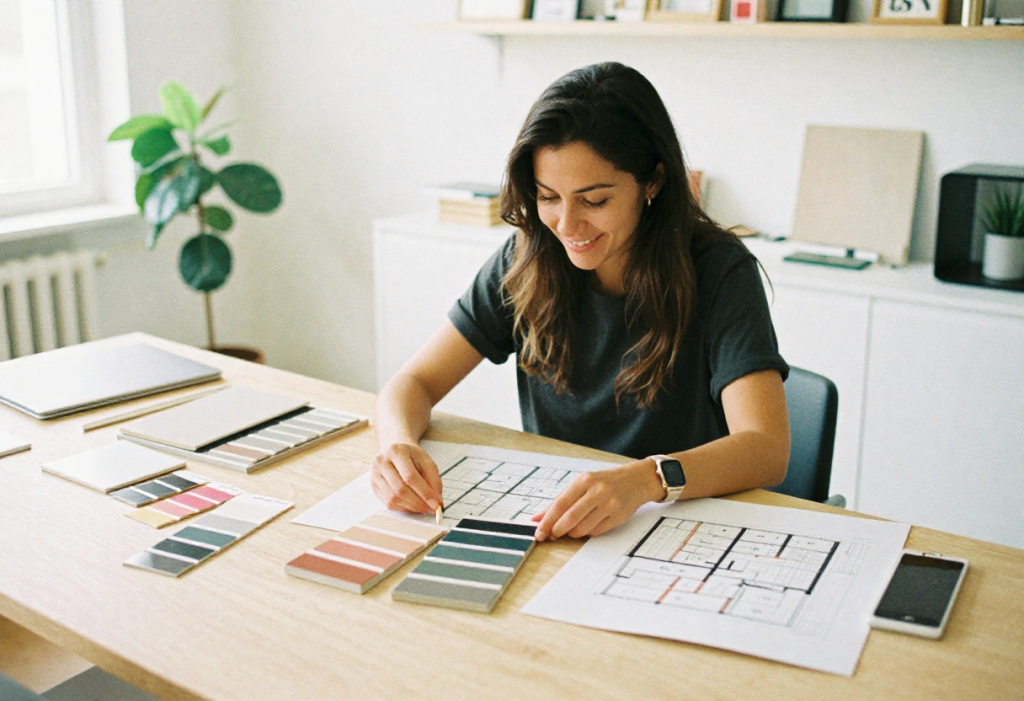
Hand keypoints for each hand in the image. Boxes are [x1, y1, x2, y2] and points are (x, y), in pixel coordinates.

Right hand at [370, 443, 443, 514]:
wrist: (395, 449)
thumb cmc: (411, 456)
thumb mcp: (426, 461)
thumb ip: (434, 480)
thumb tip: (437, 501)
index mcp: (397, 452)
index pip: (410, 476)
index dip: (424, 493)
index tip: (435, 504)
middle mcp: (382, 462)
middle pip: (400, 489)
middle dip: (418, 502)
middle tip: (431, 509)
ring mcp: (374, 474)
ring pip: (392, 498)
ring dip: (411, 507)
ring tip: (423, 508)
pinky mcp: (373, 485)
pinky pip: (387, 502)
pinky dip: (402, 507)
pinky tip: (412, 506)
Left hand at [532, 459, 664, 540]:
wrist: (636, 480)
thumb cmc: (604, 482)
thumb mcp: (581, 484)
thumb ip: (559, 500)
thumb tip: (537, 518)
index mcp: (584, 480)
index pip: (560, 503)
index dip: (547, 520)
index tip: (538, 532)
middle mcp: (597, 491)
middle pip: (571, 517)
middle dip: (557, 530)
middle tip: (551, 536)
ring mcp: (609, 504)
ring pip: (582, 528)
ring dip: (572, 533)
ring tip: (571, 529)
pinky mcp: (618, 516)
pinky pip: (595, 532)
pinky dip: (586, 533)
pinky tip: (587, 526)